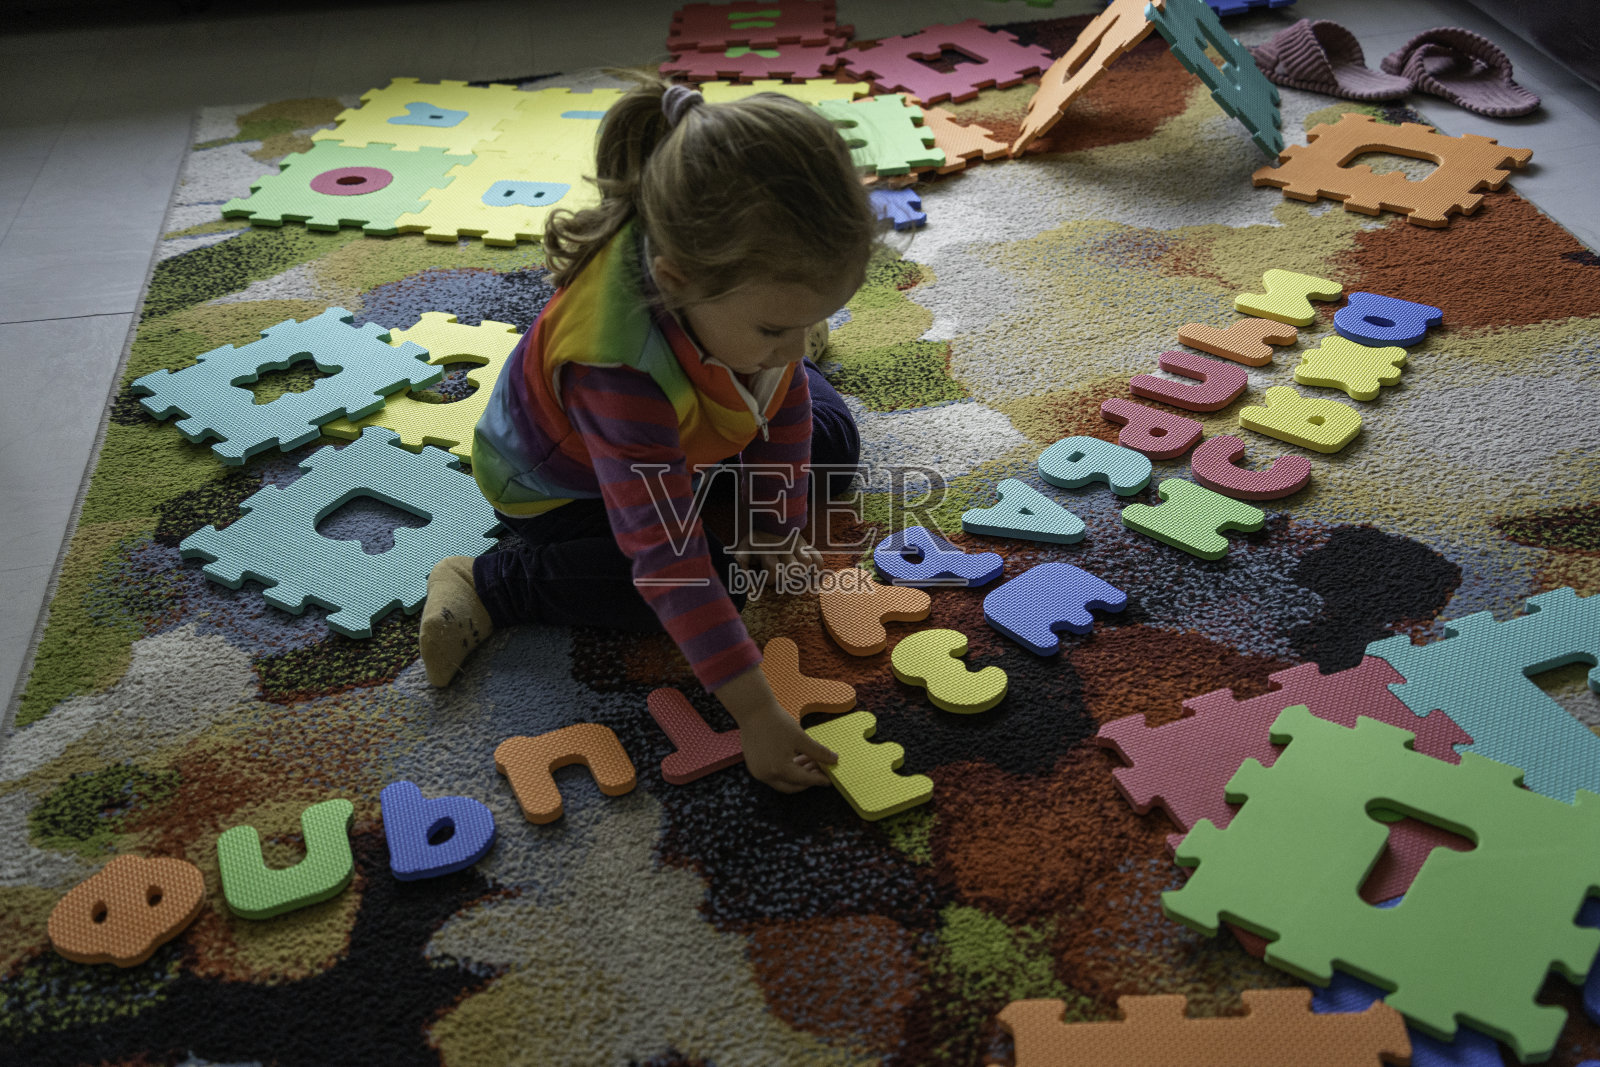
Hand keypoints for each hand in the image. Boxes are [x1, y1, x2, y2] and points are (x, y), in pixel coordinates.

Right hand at [715, 666, 838, 792]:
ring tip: (810, 761)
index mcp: (779, 769)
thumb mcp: (800, 738)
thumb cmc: (776, 722)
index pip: (804, 780)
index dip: (818, 780)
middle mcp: (766, 775)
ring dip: (796, 774)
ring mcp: (758, 771)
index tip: (828, 780)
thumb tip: (834, 760)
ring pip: (782, 780)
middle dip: (807, 781)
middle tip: (819, 772)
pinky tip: (796, 759)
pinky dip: (785, 771)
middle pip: (791, 786)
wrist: (753, 710)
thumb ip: (818, 752)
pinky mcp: (754, 765)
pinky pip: (772, 774)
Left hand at [731, 529, 822, 584]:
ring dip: (802, 572)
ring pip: (806, 563)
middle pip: (791, 570)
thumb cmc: (756, 540)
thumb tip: (744, 581)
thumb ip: (740, 562)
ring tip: (796, 574)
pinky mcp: (806, 546)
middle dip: (787, 578)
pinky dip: (817, 568)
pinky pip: (817, 558)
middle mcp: (783, 549)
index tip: (767, 579)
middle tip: (783, 576)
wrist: (771, 518)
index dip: (771, 579)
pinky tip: (812, 576)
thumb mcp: (744, 548)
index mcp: (767, 551)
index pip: (774, 571)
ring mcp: (796, 547)